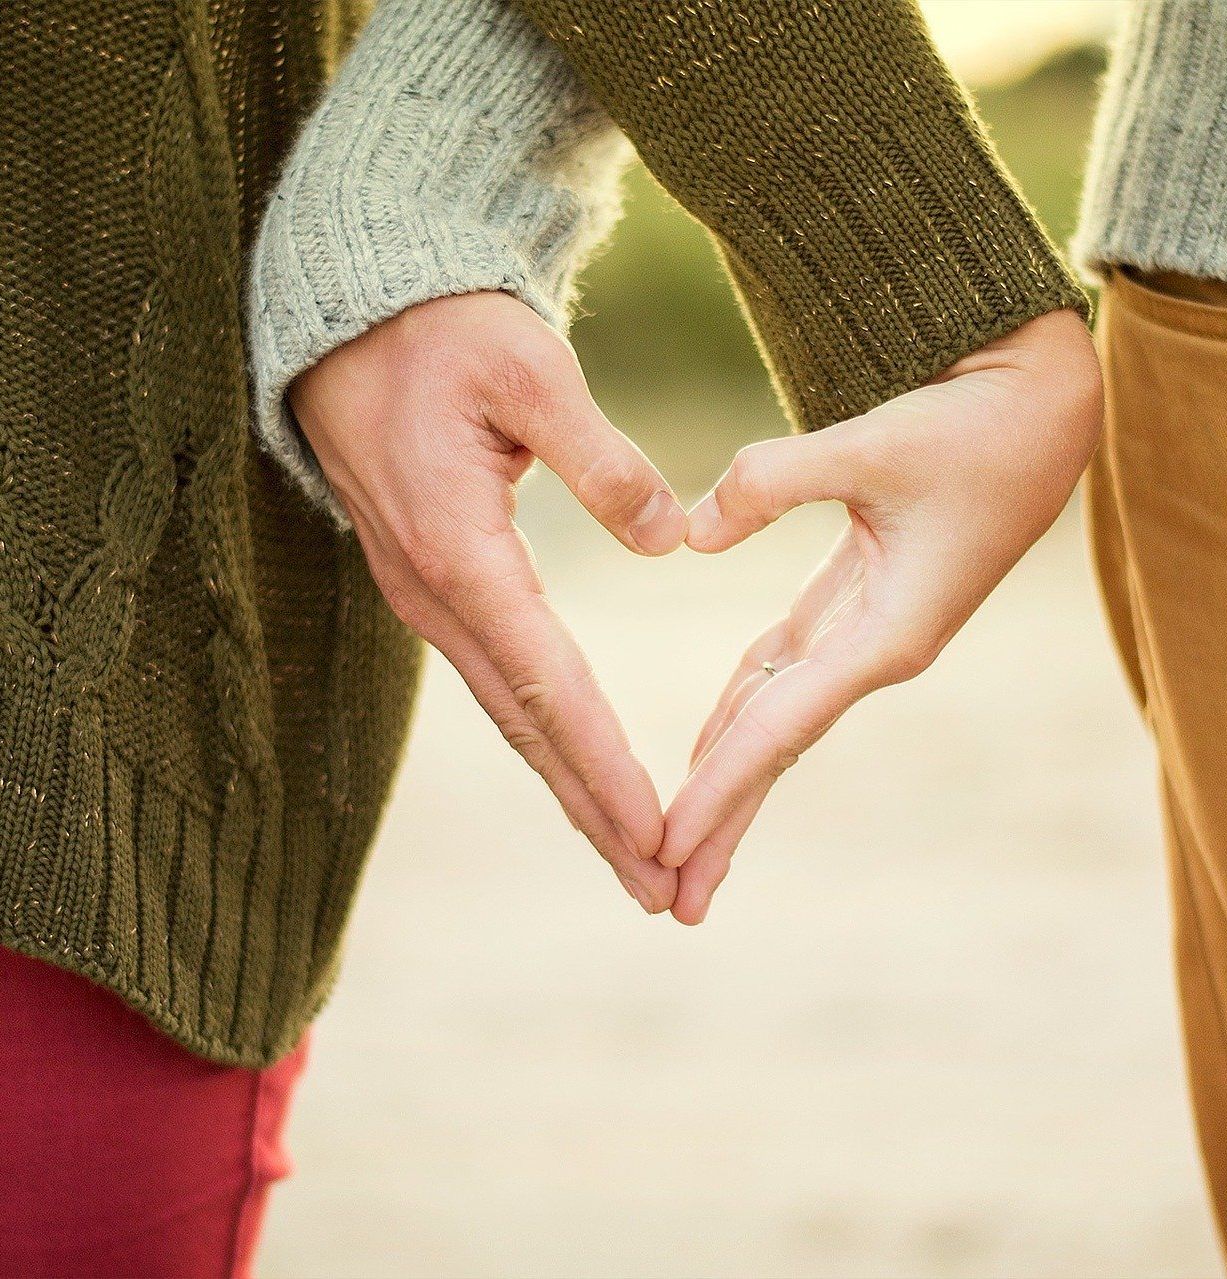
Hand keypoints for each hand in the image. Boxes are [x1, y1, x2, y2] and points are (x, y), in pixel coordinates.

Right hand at [290, 292, 686, 912]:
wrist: (352, 319)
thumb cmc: (442, 333)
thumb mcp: (529, 372)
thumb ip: (602, 459)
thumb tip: (669, 539)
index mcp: (461, 552)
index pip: (548, 685)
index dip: (606, 765)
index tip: (658, 834)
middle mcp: (436, 595)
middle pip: (527, 728)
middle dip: (594, 813)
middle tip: (658, 891)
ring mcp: (427, 597)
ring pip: (511, 715)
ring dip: (571, 788)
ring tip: (631, 854)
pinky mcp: (434, 585)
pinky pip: (498, 680)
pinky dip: (544, 737)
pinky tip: (577, 769)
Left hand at [662, 309, 1102, 923]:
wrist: (1040, 409)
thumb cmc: (973, 427)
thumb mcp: (873, 445)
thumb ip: (773, 481)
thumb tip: (689, 536)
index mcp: (888, 636)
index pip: (780, 729)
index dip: (718, 789)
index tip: (664, 846)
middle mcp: (876, 651)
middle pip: (777, 750)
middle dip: (723, 823)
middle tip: (668, 899)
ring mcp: (868, 633)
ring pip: (778, 718)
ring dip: (728, 778)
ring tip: (680, 842)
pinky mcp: (859, 603)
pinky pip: (785, 671)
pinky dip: (742, 708)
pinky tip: (710, 741)